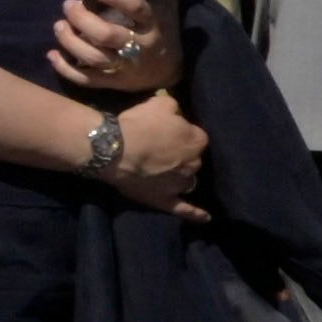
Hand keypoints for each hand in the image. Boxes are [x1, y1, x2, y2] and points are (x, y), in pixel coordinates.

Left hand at [39, 0, 182, 100]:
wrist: (170, 70)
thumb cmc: (164, 29)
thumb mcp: (167, 4)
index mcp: (153, 24)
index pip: (136, 9)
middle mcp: (139, 47)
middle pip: (107, 35)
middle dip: (83, 19)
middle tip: (68, 4)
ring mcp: (125, 68)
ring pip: (93, 57)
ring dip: (71, 41)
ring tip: (59, 25)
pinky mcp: (112, 83)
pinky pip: (86, 79)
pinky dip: (65, 69)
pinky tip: (52, 54)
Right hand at [95, 96, 208, 211]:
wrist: (115, 150)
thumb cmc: (139, 124)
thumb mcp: (161, 103)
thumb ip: (176, 108)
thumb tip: (177, 113)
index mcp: (197, 141)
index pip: (197, 137)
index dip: (182, 134)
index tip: (169, 132)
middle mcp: (194, 164)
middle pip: (193, 160)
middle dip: (182, 155)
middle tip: (162, 150)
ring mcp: (180, 184)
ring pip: (187, 180)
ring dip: (181, 176)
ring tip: (168, 173)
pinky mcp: (165, 200)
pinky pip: (184, 209)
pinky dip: (195, 214)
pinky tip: (206, 218)